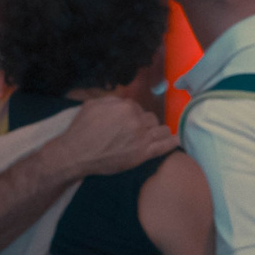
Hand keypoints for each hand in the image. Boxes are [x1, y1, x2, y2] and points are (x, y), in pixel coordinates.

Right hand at [54, 95, 177, 177]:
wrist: (77, 153)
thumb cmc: (82, 129)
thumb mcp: (91, 105)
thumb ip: (110, 100)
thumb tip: (121, 101)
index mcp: (125, 106)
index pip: (137, 107)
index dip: (131, 114)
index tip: (125, 121)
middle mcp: (137, 120)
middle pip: (150, 118)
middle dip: (144, 122)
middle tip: (133, 130)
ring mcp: (143, 137)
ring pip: (160, 130)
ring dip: (157, 131)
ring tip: (154, 135)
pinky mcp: (144, 153)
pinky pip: (164, 146)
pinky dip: (172, 142)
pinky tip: (176, 139)